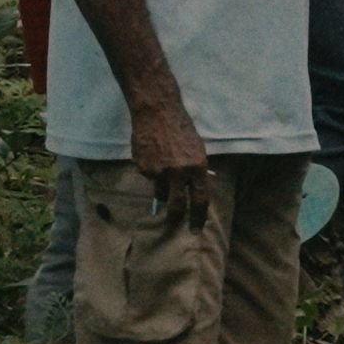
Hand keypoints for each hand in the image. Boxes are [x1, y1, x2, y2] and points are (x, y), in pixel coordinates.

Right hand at [128, 101, 213, 226]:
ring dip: (162, 189)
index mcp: (197, 168)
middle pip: (177, 205)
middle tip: (175, 222)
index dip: (198, 217)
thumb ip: (196, 172)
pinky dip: (151, 172)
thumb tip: (194, 192)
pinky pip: (149, 179)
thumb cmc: (181, 129)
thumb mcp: (197, 150)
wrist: (157, 113)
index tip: (195, 230)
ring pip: (160, 193)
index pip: (200, 199)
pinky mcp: (144, 169)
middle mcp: (179, 173)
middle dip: (176, 217)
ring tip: (163, 169)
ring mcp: (160, 172)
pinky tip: (152, 156)